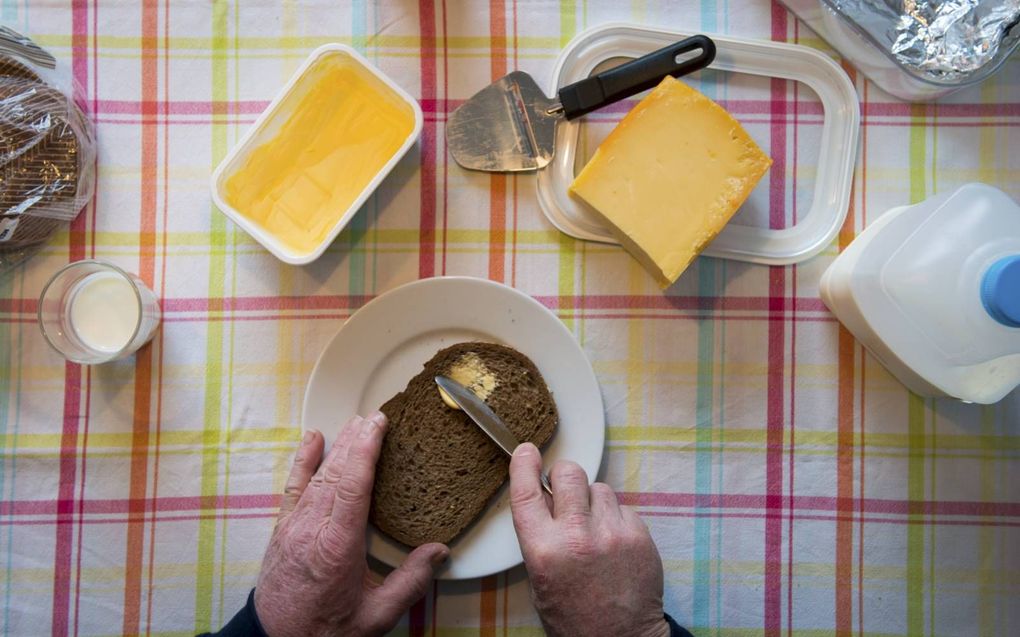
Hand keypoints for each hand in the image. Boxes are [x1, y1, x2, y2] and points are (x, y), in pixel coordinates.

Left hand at [254, 413, 449, 636]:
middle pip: (337, 472)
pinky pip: (294, 486)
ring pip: (318, 475)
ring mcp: (294, 526)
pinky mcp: (282, 530)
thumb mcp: (377, 615)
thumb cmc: (325, 631)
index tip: (378, 424)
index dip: (366, 449)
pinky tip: (312, 440)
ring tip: (356, 424)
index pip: (353, 485)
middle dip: (356, 440)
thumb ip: (410, 581)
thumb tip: (438, 552)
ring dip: (338, 447)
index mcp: (337, 546)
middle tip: (376, 416)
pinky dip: (303, 460)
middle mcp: (312, 529)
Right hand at [509, 443, 669, 636]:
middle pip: (569, 473)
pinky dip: (616, 519)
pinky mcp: (638, 536)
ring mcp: (611, 534)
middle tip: (566, 492)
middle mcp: (576, 537)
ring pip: (599, 488)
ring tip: (594, 530)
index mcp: (543, 550)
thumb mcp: (540, 580)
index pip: (527, 492)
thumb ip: (540, 536)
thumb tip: (545, 498)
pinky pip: (623, 507)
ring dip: (593, 501)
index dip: (524, 465)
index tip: (527, 451)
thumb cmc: (574, 616)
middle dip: (565, 477)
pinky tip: (614, 543)